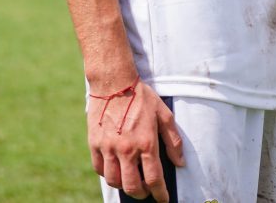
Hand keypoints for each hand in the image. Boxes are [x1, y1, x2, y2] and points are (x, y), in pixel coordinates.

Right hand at [87, 79, 183, 201]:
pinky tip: (116, 169)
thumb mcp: (164, 114)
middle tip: (147, 191)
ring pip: (114, 181)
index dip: (160, 193)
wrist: (114, 84)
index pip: (154, 178)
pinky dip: (108, 174)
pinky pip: (100, 169)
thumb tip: (180, 162)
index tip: (163, 199)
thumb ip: (173, 141)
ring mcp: (108, 148)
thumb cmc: (142, 97)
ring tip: (132, 181)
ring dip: (124, 186)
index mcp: (146, 143)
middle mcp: (126, 149)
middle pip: (132, 186)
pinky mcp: (94, 145)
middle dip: (141, 194)